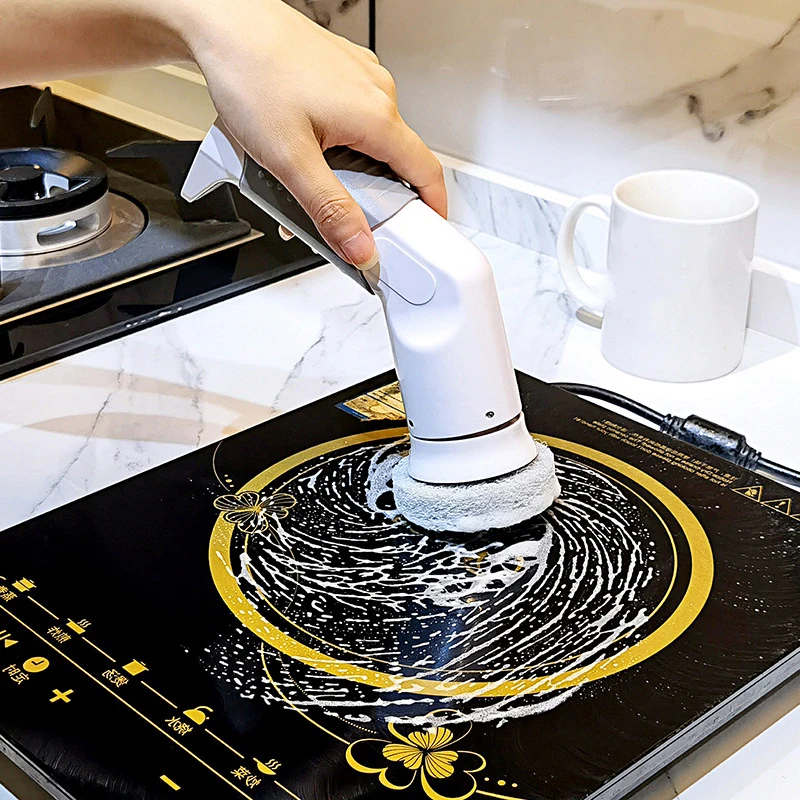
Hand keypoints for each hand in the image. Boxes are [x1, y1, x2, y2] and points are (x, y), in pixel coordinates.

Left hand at [178, 0, 446, 268]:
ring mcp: (360, 78)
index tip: (430, 229)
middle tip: (344, 218)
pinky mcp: (340, 71)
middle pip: (396, 161)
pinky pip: (351, 117)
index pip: (427, 172)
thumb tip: (361, 248)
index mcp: (377, 117)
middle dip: (375, 196)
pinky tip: (301, 145)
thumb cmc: (251, 73)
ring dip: (349, 168)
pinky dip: (336, 142)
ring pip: (370, 140)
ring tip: (305, 175)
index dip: (433, 207)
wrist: (222, 22)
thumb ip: (330, 210)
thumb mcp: (290, 160)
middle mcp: (378, 93)